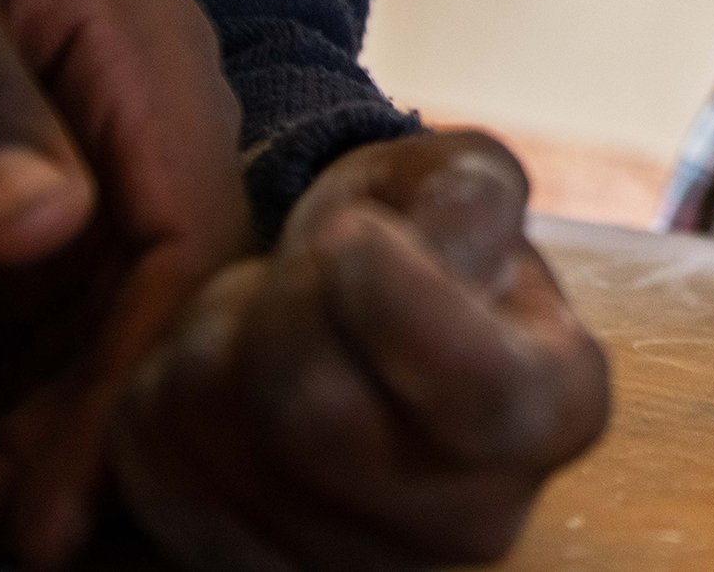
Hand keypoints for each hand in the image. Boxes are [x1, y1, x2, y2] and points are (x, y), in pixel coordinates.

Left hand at [109, 131, 610, 570]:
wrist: (355, 312)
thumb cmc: (422, 241)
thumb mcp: (467, 180)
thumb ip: (468, 199)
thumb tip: (432, 255)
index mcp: (556, 407)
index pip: (476, 387)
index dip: (393, 301)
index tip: (347, 231)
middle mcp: (480, 515)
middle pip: (326, 422)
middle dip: (284, 305)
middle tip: (295, 257)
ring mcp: (368, 566)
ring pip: (232, 451)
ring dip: (210, 344)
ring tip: (254, 307)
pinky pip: (164, 490)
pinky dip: (156, 408)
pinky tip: (204, 370)